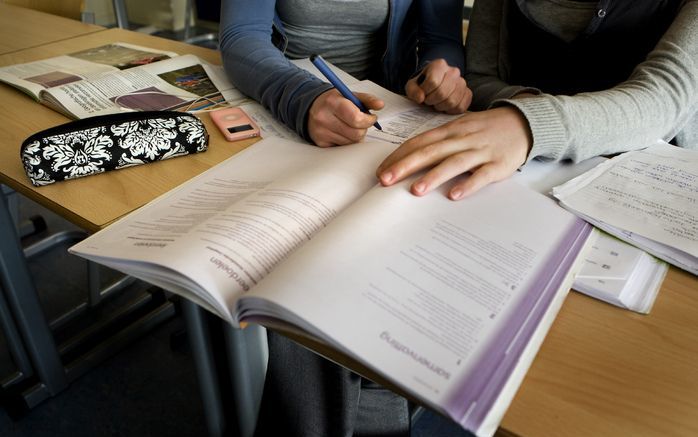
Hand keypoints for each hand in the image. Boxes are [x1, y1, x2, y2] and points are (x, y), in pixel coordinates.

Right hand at [308, 90, 383, 146]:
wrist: (311, 108)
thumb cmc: (332, 102)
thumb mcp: (348, 95)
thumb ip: (366, 99)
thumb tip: (380, 104)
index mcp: (333, 102)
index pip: (356, 118)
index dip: (368, 120)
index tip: (371, 118)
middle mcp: (324, 118)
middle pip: (356, 134)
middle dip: (363, 129)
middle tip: (360, 122)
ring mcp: (322, 132)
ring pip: (351, 143)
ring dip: (355, 136)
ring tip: (349, 126)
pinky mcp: (321, 143)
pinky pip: (343, 147)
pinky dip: (347, 141)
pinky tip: (341, 132)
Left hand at [376, 107, 531, 199]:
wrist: (523, 123)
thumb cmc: (484, 129)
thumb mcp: (459, 129)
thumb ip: (437, 143)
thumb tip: (408, 159)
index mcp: (449, 131)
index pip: (418, 142)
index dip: (398, 156)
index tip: (380, 171)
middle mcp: (461, 139)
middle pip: (429, 152)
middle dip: (405, 166)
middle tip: (385, 181)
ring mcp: (480, 152)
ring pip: (453, 163)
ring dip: (433, 176)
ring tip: (415, 191)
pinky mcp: (497, 165)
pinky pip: (481, 176)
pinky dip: (468, 185)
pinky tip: (454, 196)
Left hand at [405, 59, 471, 113]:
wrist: (434, 85)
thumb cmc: (422, 85)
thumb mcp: (412, 86)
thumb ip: (413, 91)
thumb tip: (421, 98)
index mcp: (439, 65)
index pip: (433, 82)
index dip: (425, 92)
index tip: (423, 93)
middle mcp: (454, 71)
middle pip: (442, 92)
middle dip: (432, 101)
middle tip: (429, 100)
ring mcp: (462, 82)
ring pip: (452, 101)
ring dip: (441, 106)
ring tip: (436, 103)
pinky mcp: (468, 93)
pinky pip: (460, 107)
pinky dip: (450, 110)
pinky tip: (445, 106)